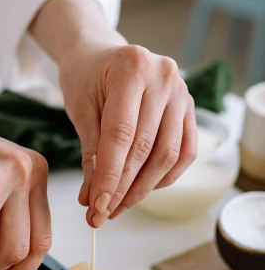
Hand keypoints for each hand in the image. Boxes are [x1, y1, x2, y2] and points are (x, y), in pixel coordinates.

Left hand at [60, 43, 196, 226]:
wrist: (99, 55)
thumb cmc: (86, 79)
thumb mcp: (80, 110)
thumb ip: (90, 154)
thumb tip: (93, 200)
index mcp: (131, 68)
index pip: (121, 135)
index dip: (110, 176)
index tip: (97, 206)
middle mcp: (163, 77)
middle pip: (145, 148)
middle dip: (122, 188)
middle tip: (102, 214)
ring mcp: (181, 91)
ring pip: (167, 155)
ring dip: (143, 188)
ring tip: (117, 207)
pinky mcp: (189, 108)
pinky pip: (184, 152)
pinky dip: (164, 176)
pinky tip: (142, 189)